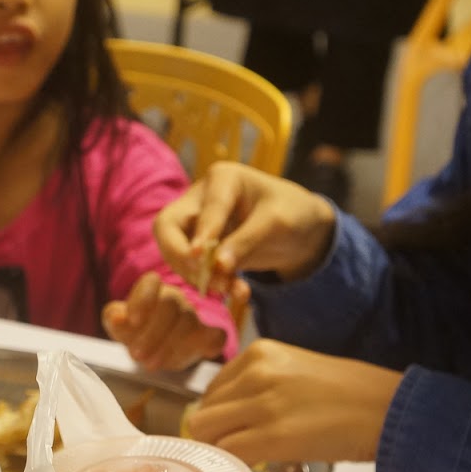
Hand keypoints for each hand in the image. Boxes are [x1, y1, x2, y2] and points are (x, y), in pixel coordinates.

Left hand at [102, 271, 225, 370]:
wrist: (157, 348)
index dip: (144, 298)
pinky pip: (215, 336)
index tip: (133, 320)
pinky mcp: (208, 336)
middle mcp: (175, 300)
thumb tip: (116, 317)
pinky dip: (208, 345)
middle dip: (153, 331)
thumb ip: (114, 319)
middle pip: (171, 304)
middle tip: (136, 355)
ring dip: (168, 347)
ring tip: (150, 365)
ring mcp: (193, 318)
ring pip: (188, 324)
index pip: (151, 281)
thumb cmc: (136, 332)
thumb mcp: (120, 326)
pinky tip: (199, 355)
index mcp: (152, 290)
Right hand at [153, 161, 337, 290]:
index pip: (204, 209)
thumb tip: (217, 266)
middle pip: (167, 226)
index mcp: (222, 179)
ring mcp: (197, 224)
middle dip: (179, 255)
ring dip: (198, 275)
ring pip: (176, 251)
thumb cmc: (292, 212)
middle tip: (199, 277)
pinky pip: (193, 267)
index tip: (199, 257)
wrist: (302, 228)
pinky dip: (211, 283)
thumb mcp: (277, 223)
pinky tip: (236, 292)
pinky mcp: (202, 248)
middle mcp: (201, 198)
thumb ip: (246, 241)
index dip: (201, 234)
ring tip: (229, 291)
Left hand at [183, 339, 403, 464]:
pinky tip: (254, 467)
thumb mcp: (297, 370)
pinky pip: (229, 453)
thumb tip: (234, 412)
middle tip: (238, 449)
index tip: (232, 428)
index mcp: (260, 352)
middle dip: (215, 434)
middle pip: (204, 410)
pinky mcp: (273, 436)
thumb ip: (262, 383)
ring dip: (221, 450)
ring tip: (247, 458)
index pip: (214, 386)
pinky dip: (234, 464)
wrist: (388, 409)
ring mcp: (263, 404)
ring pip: (207, 432)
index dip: (219, 413)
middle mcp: (255, 373)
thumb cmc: (352, 394)